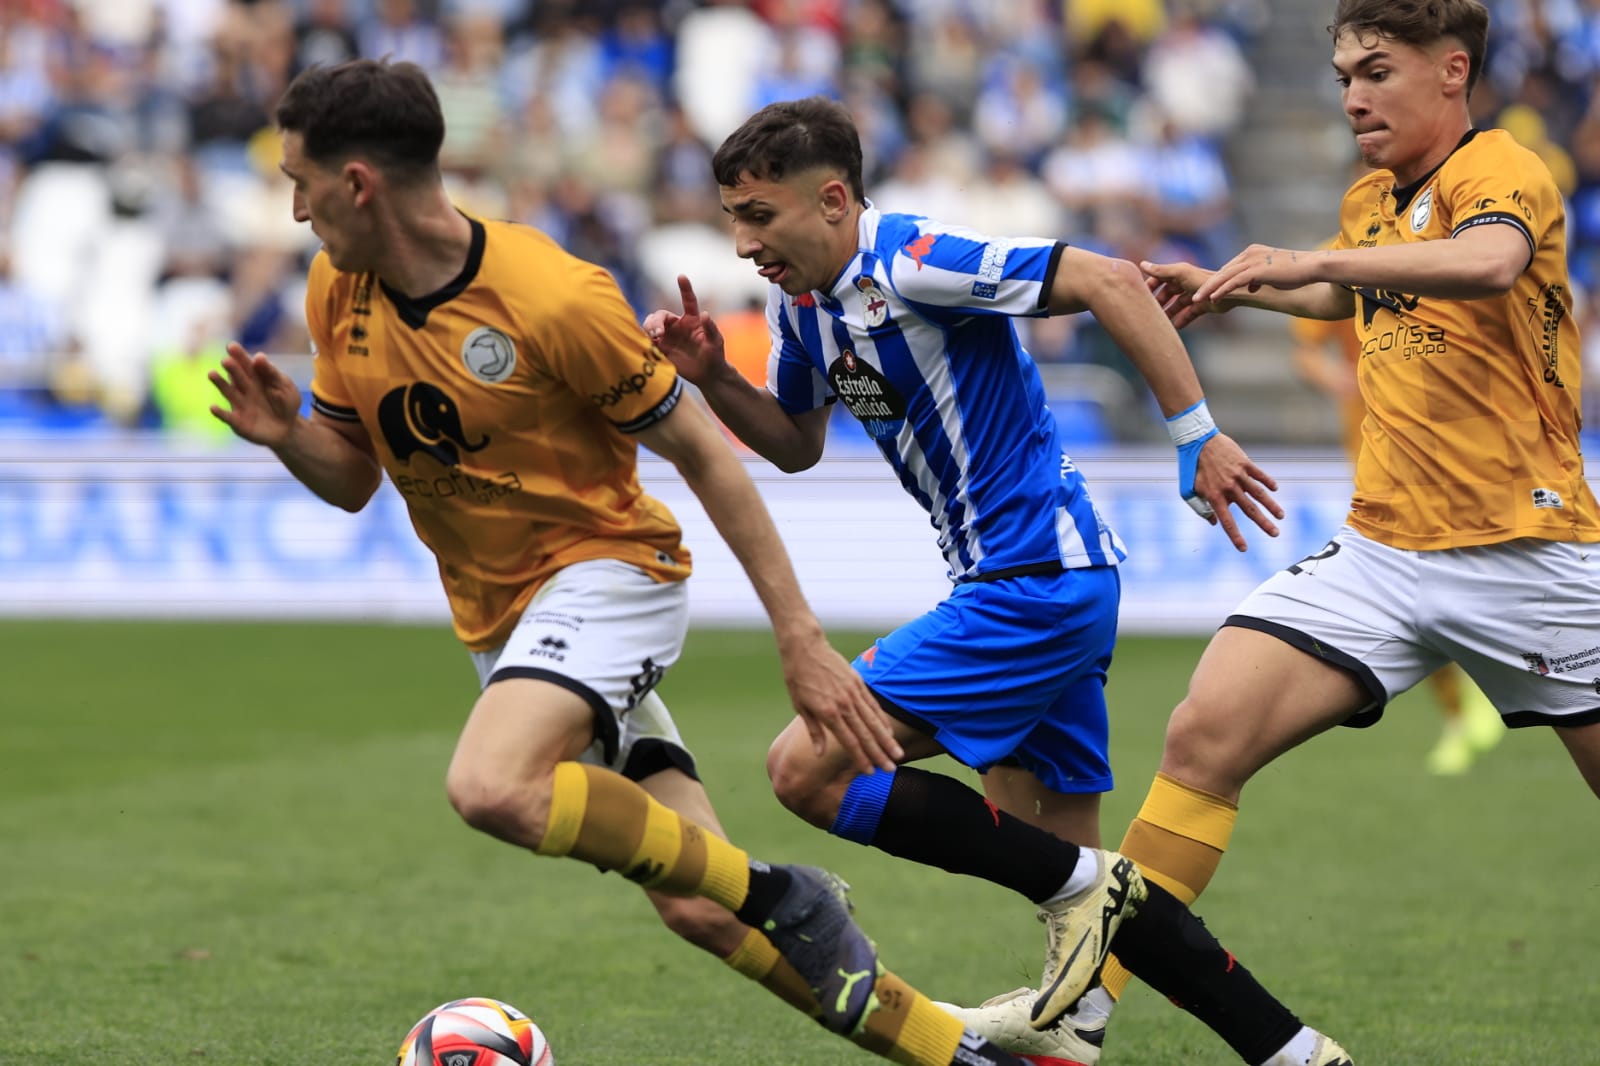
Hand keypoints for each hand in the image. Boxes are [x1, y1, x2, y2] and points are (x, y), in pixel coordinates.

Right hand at [209, 342, 302, 447]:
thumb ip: (272, 373)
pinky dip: (220, 413)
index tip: (231, 346)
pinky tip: (213, 408)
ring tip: (212, 374)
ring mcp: (239, 404)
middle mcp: (244, 388)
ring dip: (220, 383)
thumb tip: (259, 356)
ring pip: (228, 392)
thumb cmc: (286, 403)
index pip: (246, 363)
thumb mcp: (284, 387)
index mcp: (255, 376)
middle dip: (232, 368)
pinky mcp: (238, 421)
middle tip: (227, 361)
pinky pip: (227, 417)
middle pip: (237, 376)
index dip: (239, 354)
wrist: (288, 429)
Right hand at [644, 275, 729, 385]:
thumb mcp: (715, 342)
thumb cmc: (714, 356)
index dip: (684, 288)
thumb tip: (704, 314)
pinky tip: (647, 344)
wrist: (707, 374)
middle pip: (660, 315)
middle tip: (658, 333)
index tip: (681, 276)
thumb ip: (710, 328)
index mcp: (692, 320)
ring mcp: (668, 336)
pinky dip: (644, 339)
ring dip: (649, 328)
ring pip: (651, 325)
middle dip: (656, 321)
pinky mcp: (661, 348)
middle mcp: (678, 325)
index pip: (688, 300)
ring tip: (653, 337)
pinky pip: (648, 340)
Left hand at [777, 630, 901, 773]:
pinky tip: (888, 731)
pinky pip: (873, 704)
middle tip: (890, 768)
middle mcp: (844, 704)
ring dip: (886, 739)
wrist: (805, 647)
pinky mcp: (858, 682)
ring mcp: (853, 692)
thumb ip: (814, 731)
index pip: (849, 741)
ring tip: (897, 753)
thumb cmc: (798, 678)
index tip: (871, 771)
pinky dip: (882, 719)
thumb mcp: (800, 706)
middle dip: (879, 753)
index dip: (861, 758)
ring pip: (874, 721)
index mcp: (828, 713)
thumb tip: (820, 754)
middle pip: (865, 734)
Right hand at [1141, 259, 1225, 328]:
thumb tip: (1142, 265)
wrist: (1228, 294)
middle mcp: (1186, 283)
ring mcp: (1194, 295)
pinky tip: (1176, 326)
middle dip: (1158, 301)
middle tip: (1149, 312)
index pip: (1160, 277)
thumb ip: (1161, 271)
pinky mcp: (1202, 306)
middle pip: (1167, 292)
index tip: (1141, 295)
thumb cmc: (1202, 281)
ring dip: (1168, 312)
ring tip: (1160, 322)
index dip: (1150, 285)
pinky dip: (1182, 319)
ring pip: (1177, 304)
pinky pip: (1188, 313)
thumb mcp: (1180, 274)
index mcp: (1179, 273)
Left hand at [1191, 433, 1283, 550]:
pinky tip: (1275, 490)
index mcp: (1214, 496)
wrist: (1197, 440)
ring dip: (1271, 506)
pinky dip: (1268, 482)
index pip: (1227, 522)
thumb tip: (1214, 522)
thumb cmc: (1190, 467)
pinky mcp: (1244, 463)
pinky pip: (1259, 475)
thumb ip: (1200, 508)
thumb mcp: (1188, 490)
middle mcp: (1229, 488)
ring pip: (1259, 493)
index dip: (1235, 536)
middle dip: (1263, 523)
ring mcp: (1238, 475)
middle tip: (1275, 534)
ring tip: (1281, 516)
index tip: (1244, 549)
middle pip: (1249, 510)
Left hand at [1193, 244, 1321, 304]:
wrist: (1313, 266)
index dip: (1217, 280)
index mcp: (1253, 253)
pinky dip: (1222, 290)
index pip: (1230, 268)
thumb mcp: (1273, 275)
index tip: (1204, 291)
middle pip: (1223, 270)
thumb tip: (1250, 287)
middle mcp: (1251, 253)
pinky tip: (1212, 299)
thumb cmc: (1297, 272)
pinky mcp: (1258, 269)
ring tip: (1195, 299)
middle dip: (1207, 284)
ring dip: (1208, 288)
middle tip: (1192, 294)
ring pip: (1225, 275)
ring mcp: (1254, 260)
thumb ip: (1258, 279)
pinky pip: (1234, 281)